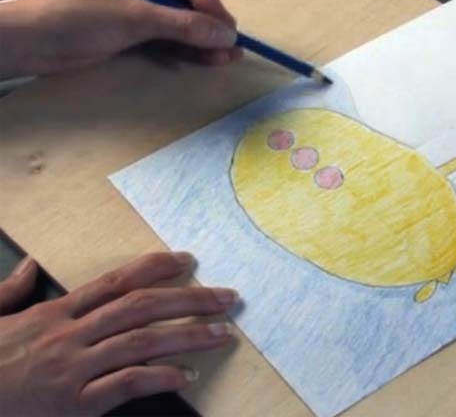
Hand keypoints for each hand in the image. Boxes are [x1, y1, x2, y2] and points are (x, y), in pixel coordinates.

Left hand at [0, 0, 242, 78]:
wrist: (36, 43)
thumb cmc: (79, 17)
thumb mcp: (135, 17)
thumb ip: (184, 25)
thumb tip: (227, 36)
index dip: (207, 0)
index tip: (220, 26)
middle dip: (211, 23)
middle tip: (230, 45)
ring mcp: (139, 6)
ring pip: (182, 20)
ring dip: (204, 39)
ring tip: (228, 58)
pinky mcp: (135, 29)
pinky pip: (170, 36)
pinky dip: (188, 49)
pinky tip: (209, 59)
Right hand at [0, 252, 237, 416]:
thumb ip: (11, 292)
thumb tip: (30, 266)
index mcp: (55, 314)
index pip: (117, 282)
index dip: (156, 267)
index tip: (189, 259)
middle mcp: (70, 336)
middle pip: (141, 308)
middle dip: (190, 299)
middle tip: (228, 297)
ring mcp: (74, 370)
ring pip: (142, 343)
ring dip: (188, 335)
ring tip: (223, 332)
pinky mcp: (74, 405)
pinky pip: (126, 386)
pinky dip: (159, 378)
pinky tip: (187, 375)